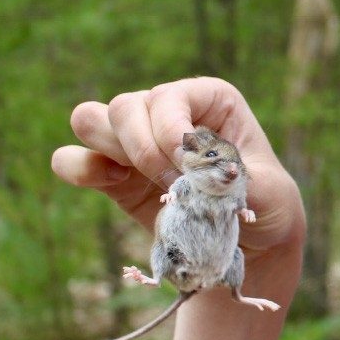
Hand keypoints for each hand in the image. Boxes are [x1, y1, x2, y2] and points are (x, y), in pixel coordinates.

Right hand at [52, 77, 305, 264]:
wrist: (251, 243)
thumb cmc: (267, 206)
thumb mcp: (269, 193)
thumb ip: (233, 180)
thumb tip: (192, 172)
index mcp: (210, 100)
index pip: (170, 96)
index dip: (171, 130)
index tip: (189, 169)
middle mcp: (169, 111)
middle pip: (124, 106)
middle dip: (145, 150)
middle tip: (174, 184)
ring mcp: (138, 141)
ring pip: (91, 120)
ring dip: (114, 152)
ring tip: (154, 184)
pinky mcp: (115, 176)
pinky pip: (71, 158)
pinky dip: (80, 167)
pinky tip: (114, 183)